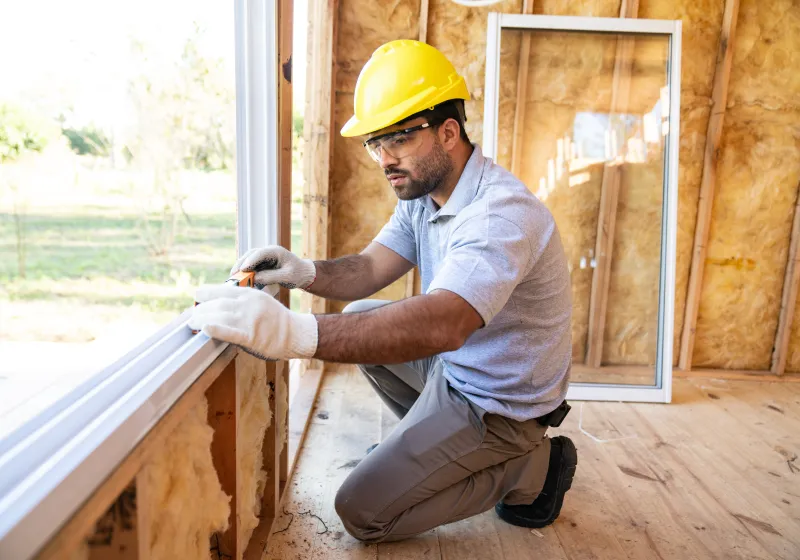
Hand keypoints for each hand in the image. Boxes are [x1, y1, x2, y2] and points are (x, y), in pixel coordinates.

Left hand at [188, 285, 317, 359]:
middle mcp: (248, 304)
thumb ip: (241, 300)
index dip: (205, 295)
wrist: (295, 333)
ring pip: (219, 316)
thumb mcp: (260, 301)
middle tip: (191, 317)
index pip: (220, 290)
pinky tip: (205, 330)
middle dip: (201, 310)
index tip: (197, 298)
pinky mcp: (251, 336)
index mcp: (249, 294)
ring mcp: (249, 320)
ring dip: (202, 320)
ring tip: (192, 324)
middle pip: (217, 304)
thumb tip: (219, 304)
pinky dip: (216, 330)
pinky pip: (230, 332)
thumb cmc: (275, 319)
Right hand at [231, 246, 315, 288]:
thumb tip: (254, 278)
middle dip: (241, 264)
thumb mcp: (287, 277)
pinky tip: (240, 280)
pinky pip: (251, 267)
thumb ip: (271, 277)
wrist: (303, 274)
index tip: (243, 270)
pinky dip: (245, 273)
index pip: (260, 253)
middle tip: (233, 275)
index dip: (250, 261)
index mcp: (276, 251)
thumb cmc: (298, 274)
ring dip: (241, 268)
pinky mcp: (262, 264)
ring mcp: (264, 258)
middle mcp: (268, 252)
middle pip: (250, 255)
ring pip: (248, 260)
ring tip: (233, 278)